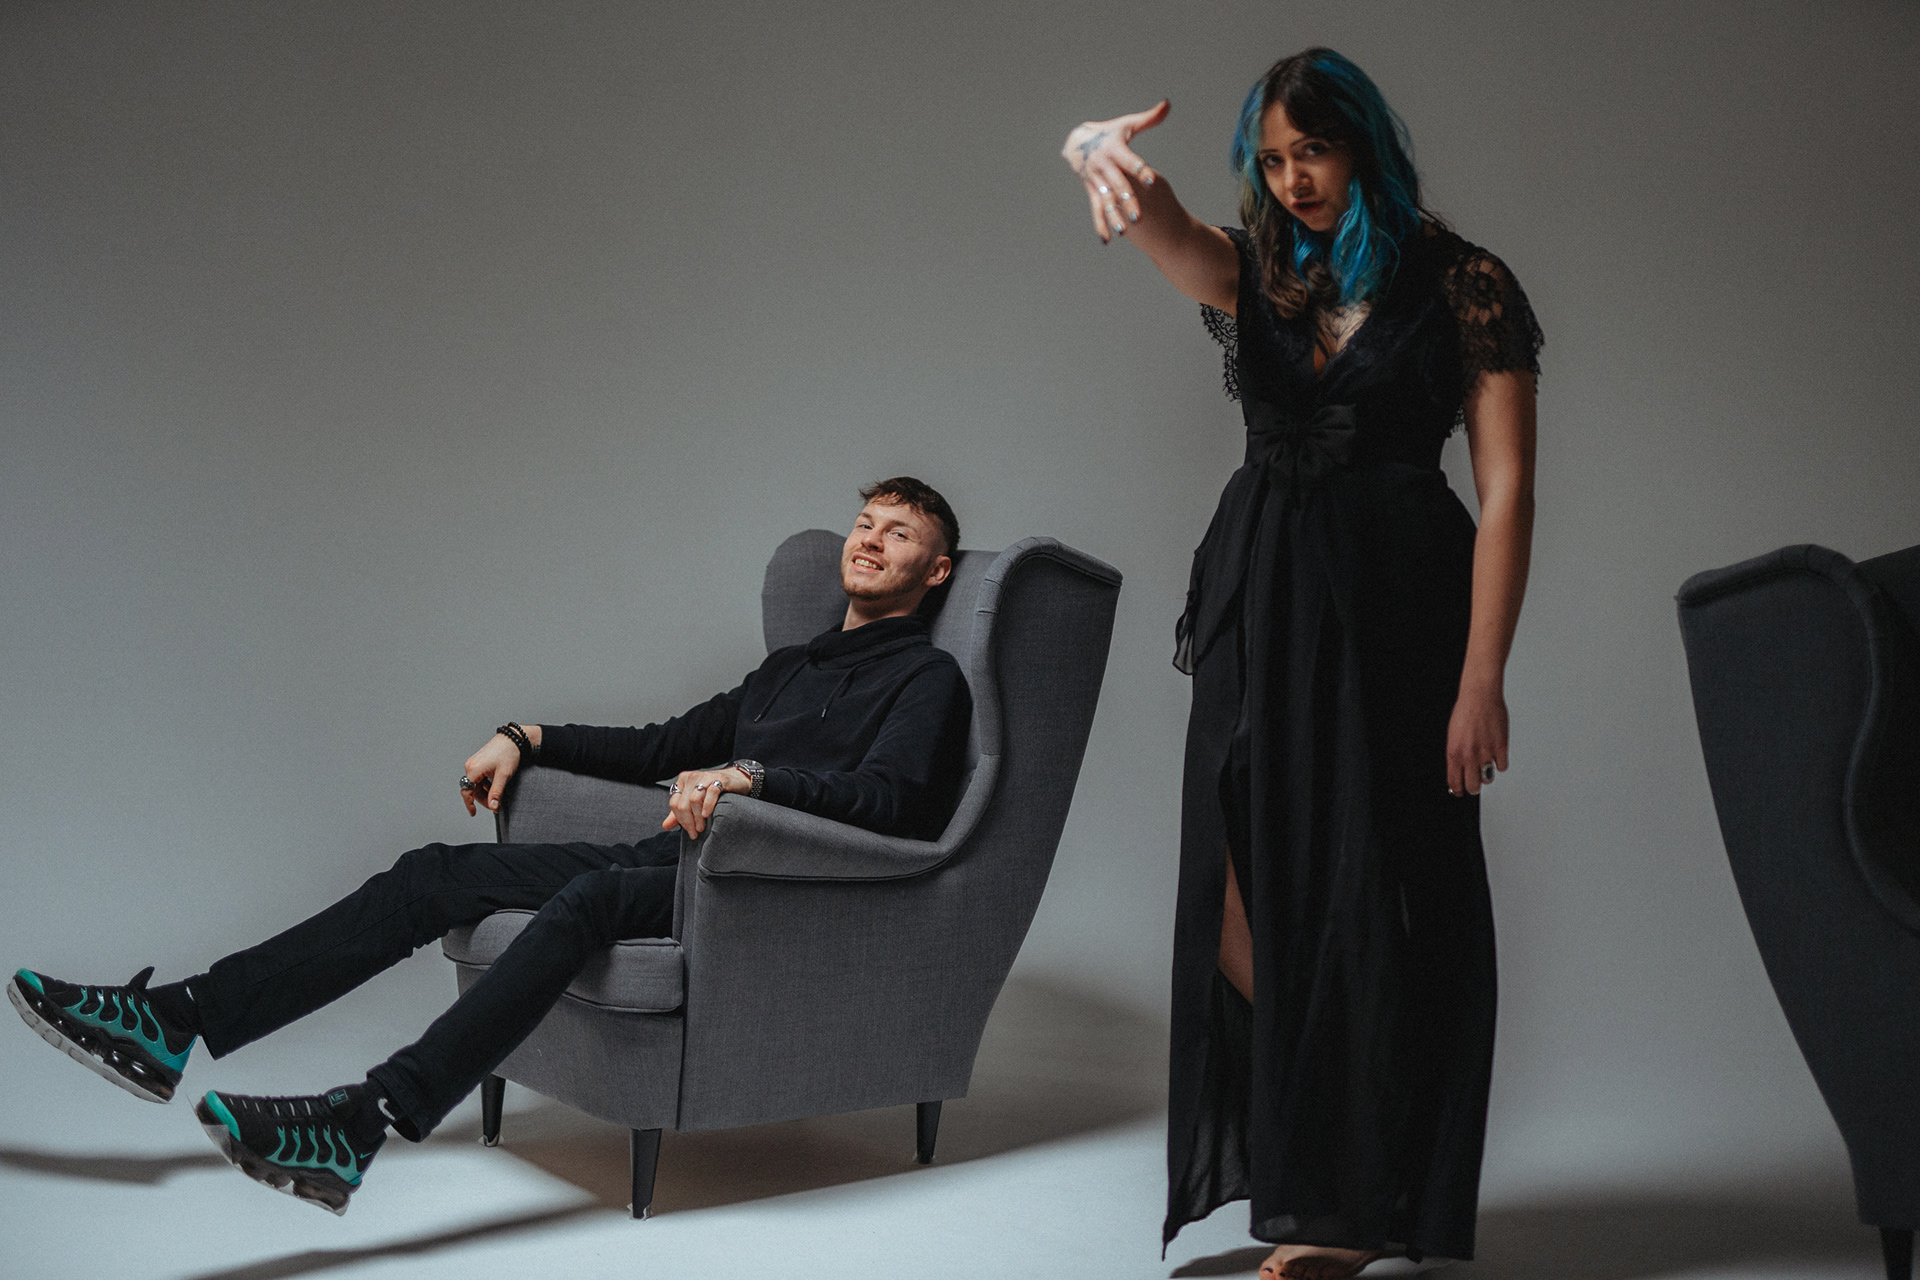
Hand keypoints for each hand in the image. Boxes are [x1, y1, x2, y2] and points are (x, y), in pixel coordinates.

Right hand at [460, 726, 537, 814]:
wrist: (513, 739)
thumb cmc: (508, 754)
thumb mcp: (504, 776)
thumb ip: (496, 792)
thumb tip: (493, 806)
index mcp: (473, 769)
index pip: (467, 791)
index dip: (469, 804)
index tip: (473, 813)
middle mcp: (470, 765)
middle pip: (472, 789)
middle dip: (482, 798)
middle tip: (495, 804)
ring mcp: (474, 763)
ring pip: (476, 784)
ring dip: (485, 791)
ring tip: (497, 793)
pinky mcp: (478, 762)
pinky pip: (478, 777)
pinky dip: (485, 784)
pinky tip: (495, 784)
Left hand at [662, 766, 750, 839]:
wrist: (737, 780)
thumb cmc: (715, 792)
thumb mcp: (695, 802)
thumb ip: (679, 813)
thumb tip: (665, 826)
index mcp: (683, 781)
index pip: (674, 804)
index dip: (680, 820)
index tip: (688, 830)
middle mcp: (692, 777)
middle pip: (683, 804)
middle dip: (688, 822)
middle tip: (695, 833)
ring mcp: (705, 777)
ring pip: (694, 800)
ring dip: (697, 817)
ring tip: (701, 827)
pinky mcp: (719, 779)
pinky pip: (710, 793)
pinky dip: (707, 805)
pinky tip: (707, 815)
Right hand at [1062, 100, 1168, 242]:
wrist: (1077, 142)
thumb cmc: (1109, 133)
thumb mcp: (1127, 124)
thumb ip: (1149, 118)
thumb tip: (1168, 104)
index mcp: (1115, 151)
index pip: (1130, 162)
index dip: (1140, 171)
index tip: (1151, 181)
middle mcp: (1105, 168)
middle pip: (1119, 187)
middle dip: (1128, 202)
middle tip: (1139, 218)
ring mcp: (1097, 181)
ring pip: (1107, 202)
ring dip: (1114, 217)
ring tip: (1124, 233)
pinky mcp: (1093, 191)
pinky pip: (1097, 210)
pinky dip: (1101, 224)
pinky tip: (1107, 240)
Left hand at [1445, 680, 1508, 797]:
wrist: (1479, 697)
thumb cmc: (1465, 712)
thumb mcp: (1452, 736)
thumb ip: (1456, 755)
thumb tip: (1457, 771)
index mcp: (1454, 753)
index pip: (1454, 782)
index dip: (1457, 790)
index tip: (1459, 792)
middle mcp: (1470, 755)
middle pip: (1473, 786)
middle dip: (1473, 787)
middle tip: (1474, 784)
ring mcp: (1486, 752)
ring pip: (1488, 778)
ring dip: (1486, 775)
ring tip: (1485, 766)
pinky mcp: (1501, 747)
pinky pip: (1502, 766)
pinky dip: (1500, 763)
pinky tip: (1496, 755)